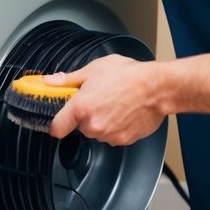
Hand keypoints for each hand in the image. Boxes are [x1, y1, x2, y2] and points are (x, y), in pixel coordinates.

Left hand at [47, 55, 166, 145]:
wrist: (158, 88)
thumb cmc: (130, 76)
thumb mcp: (94, 69)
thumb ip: (68, 79)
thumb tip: (51, 82)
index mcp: (81, 108)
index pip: (56, 128)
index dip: (57, 123)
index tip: (60, 119)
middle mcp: (93, 125)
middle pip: (80, 127)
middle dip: (86, 115)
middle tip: (98, 99)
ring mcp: (108, 135)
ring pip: (98, 131)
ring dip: (102, 121)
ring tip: (114, 103)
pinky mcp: (123, 140)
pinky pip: (113, 135)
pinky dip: (117, 126)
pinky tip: (124, 111)